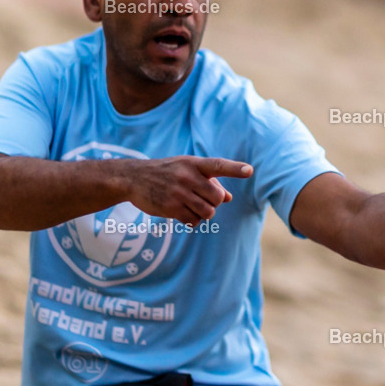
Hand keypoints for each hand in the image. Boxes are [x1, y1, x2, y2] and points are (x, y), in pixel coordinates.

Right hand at [126, 156, 252, 225]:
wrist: (134, 178)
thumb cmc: (168, 172)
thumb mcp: (187, 169)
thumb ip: (210, 181)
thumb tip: (229, 198)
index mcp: (194, 164)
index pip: (218, 165)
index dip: (235, 169)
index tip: (250, 170)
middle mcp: (187, 177)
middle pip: (217, 198)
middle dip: (215, 202)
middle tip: (203, 198)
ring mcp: (178, 193)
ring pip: (208, 212)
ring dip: (205, 213)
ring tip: (193, 205)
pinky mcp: (170, 208)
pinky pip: (194, 221)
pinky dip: (193, 220)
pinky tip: (183, 212)